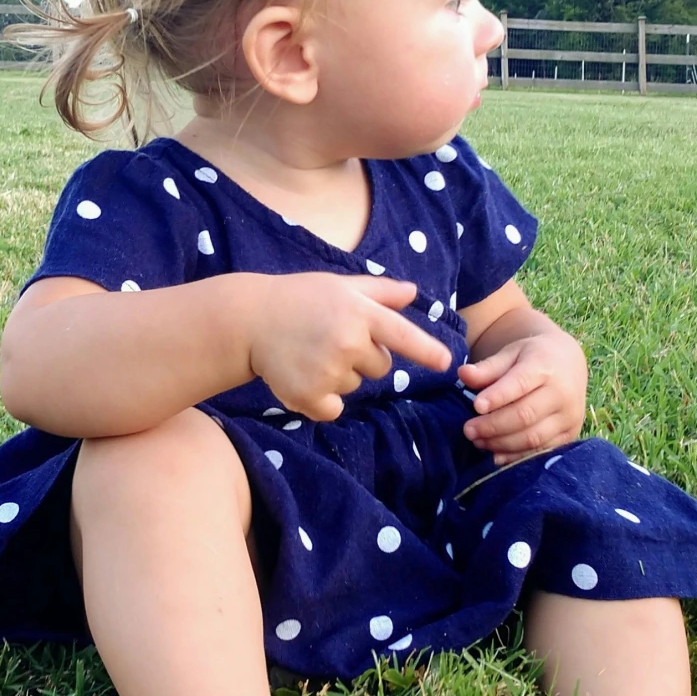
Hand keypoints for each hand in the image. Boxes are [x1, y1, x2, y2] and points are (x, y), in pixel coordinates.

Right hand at [246, 274, 455, 422]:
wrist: (250, 320)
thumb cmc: (299, 298)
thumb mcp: (340, 286)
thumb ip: (379, 291)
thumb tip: (413, 293)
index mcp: (360, 313)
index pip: (402, 334)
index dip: (426, 350)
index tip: (446, 363)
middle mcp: (348, 342)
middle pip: (381, 367)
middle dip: (362, 357)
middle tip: (330, 339)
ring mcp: (328, 371)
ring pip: (355, 386)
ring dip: (339, 375)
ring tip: (310, 353)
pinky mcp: (308, 396)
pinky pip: (334, 409)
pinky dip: (323, 401)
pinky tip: (303, 376)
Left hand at [458, 328, 586, 463]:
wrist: (569, 362)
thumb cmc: (533, 357)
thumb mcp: (511, 353)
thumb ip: (488, 367)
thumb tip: (462, 374)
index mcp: (545, 366)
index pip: (520, 383)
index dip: (497, 397)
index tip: (476, 406)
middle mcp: (563, 392)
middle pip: (525, 415)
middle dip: (493, 426)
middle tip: (468, 430)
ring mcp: (569, 416)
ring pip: (533, 437)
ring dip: (501, 444)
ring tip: (478, 441)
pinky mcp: (570, 434)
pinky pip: (541, 450)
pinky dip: (516, 456)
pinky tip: (496, 455)